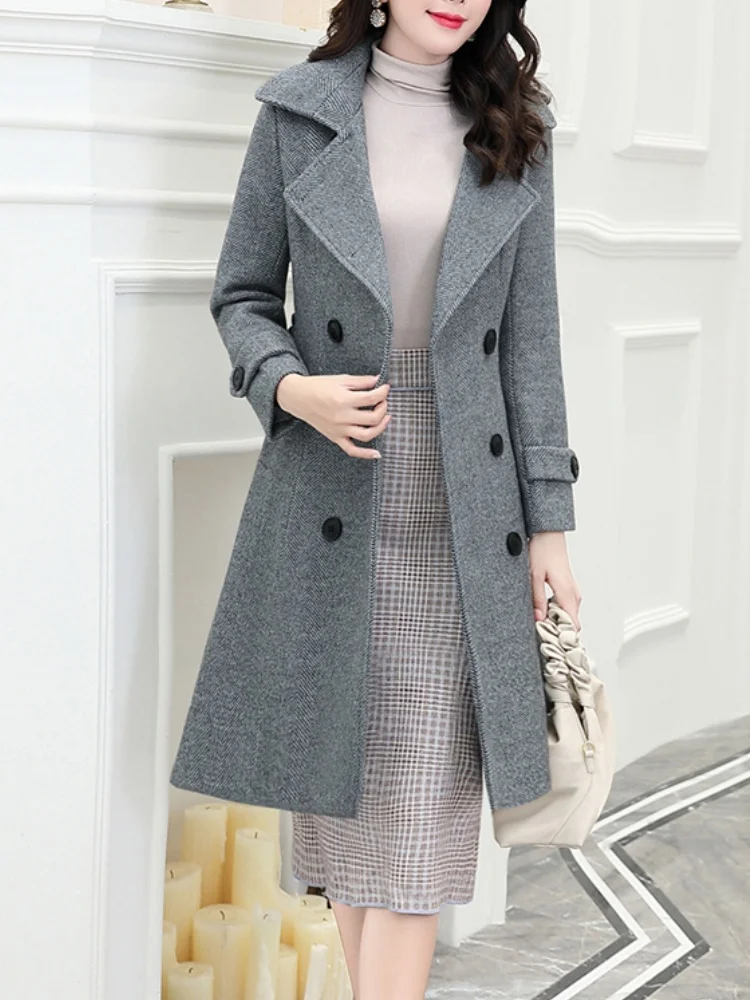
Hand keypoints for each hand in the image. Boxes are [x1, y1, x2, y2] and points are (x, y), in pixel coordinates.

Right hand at [276, 372, 390, 458]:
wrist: (298, 398)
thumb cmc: (318, 386)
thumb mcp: (341, 379)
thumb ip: (361, 381)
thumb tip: (378, 380)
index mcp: (343, 400)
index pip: (372, 398)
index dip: (383, 392)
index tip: (385, 388)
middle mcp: (342, 417)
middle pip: (373, 418)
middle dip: (383, 408)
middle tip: (383, 401)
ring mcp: (339, 430)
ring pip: (367, 435)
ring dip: (381, 427)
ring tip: (384, 418)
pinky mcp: (335, 437)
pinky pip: (352, 450)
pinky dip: (366, 454)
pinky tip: (377, 453)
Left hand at [528, 531, 581, 629]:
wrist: (548, 535)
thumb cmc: (542, 551)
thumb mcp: (534, 576)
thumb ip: (538, 599)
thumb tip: (539, 619)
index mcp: (567, 593)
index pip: (574, 625)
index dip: (563, 636)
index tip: (550, 641)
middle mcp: (574, 594)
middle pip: (572, 623)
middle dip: (558, 631)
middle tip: (540, 634)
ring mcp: (573, 591)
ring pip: (569, 615)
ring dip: (556, 621)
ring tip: (540, 623)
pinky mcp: (568, 588)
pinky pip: (566, 607)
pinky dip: (556, 612)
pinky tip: (543, 611)